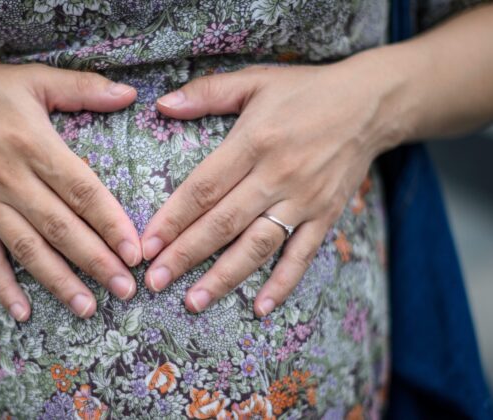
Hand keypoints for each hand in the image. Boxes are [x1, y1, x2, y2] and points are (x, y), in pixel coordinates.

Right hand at [0, 55, 142, 320]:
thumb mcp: (35, 78)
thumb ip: (84, 87)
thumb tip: (129, 93)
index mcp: (33, 145)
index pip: (81, 190)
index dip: (110, 222)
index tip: (134, 251)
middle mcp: (10, 179)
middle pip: (60, 228)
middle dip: (96, 262)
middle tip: (126, 289)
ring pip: (27, 249)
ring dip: (59, 281)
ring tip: (88, 308)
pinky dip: (3, 285)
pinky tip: (22, 312)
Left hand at [140, 59, 399, 315]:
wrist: (370, 103)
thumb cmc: (305, 91)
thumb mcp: (254, 80)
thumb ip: (207, 92)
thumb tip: (161, 105)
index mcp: (254, 142)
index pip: (204, 188)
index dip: (173, 218)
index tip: (146, 244)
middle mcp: (277, 175)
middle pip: (224, 223)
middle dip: (186, 255)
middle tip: (155, 281)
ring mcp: (304, 200)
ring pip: (258, 246)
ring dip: (224, 277)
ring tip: (194, 302)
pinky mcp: (326, 216)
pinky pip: (302, 255)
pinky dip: (282, 283)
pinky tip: (260, 308)